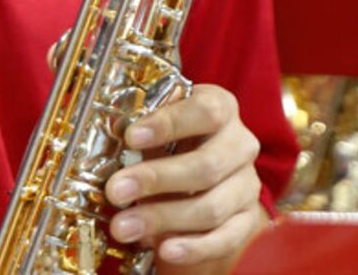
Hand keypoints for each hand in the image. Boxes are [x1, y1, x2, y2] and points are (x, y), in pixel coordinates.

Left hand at [104, 85, 267, 268]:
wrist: (203, 174)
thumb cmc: (176, 140)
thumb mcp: (161, 129)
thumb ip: (143, 135)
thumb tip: (111, 146)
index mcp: (221, 108)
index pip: (204, 111)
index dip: (168, 123)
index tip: (130, 137)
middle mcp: (240, 144)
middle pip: (206, 165)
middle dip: (156, 179)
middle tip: (116, 191)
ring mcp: (247, 184)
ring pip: (211, 207)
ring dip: (163, 218)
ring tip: (124, 226)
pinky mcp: (247, 221)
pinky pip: (225, 239)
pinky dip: (193, 247)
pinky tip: (164, 250)